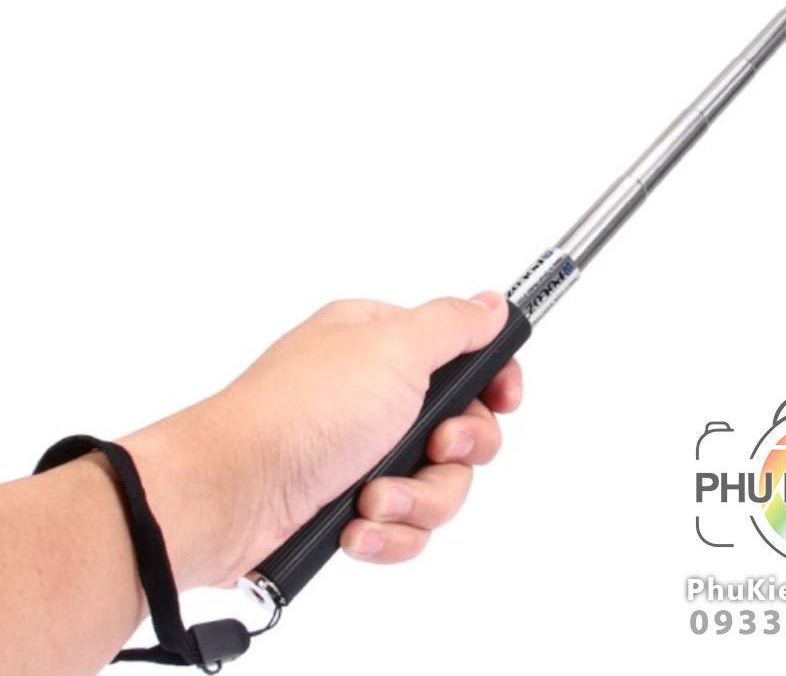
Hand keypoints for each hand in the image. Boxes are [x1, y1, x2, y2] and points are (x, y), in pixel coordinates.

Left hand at [121, 291, 519, 588]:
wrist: (231, 495)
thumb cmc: (302, 412)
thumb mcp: (393, 349)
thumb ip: (452, 325)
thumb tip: (490, 303)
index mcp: (383, 344)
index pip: (465, 356)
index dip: (494, 382)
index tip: (504, 397)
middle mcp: (375, 394)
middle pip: (463, 427)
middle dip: (456, 451)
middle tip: (434, 446)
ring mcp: (361, 451)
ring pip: (439, 484)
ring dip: (417, 499)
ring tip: (374, 497)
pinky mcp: (349, 503)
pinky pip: (404, 524)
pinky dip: (386, 531)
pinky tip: (356, 526)